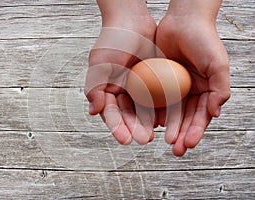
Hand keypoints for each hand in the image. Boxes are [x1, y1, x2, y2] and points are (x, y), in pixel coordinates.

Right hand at [85, 2, 157, 144]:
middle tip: (144, 139)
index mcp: (107, 91)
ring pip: (145, 110)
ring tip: (156, 133)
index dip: (118, 128)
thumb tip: (93, 111)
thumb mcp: (99, 64)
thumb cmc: (112, 41)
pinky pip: (159, 97)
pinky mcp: (155, 81)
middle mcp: (123, 92)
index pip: (112, 114)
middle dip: (135, 129)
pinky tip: (166, 118)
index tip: (126, 140)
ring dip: (149, 123)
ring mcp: (139, 88)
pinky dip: (162, 109)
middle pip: (129, 116)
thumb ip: (95, 89)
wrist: (132, 21)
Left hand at [155, 4, 230, 155]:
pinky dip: (153, 110)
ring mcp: (174, 86)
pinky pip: (155, 97)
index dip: (195, 131)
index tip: (187, 144)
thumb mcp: (217, 64)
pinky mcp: (159, 79)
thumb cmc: (204, 40)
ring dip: (166, 127)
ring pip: (169, 111)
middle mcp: (190, 91)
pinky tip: (150, 122)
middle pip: (185, 118)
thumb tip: (215, 113)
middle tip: (174, 150)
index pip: (201, 116)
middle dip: (180, 134)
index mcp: (206, 90)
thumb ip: (220, 89)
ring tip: (160, 140)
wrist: (183, 21)